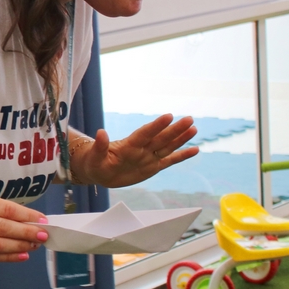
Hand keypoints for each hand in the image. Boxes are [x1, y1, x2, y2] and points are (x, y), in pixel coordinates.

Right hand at [0, 195, 48, 263]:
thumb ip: (1, 209)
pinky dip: (9, 257)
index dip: (26, 216)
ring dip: (20, 246)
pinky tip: (22, 255)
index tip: (42, 220)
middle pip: (2, 228)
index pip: (4, 210)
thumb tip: (30, 220)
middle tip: (43, 234)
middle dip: (26, 232)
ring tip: (35, 244)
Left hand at [77, 114, 197, 187]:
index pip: (144, 134)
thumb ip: (99, 146)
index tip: (168, 116)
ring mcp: (148, 158)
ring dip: (180, 139)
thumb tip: (101, 132)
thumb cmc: (94, 162)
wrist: (98, 172)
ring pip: (167, 147)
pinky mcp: (152, 168)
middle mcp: (141, 150)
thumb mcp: (94, 157)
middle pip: (160, 138)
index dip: (156, 126)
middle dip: (174, 130)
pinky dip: (182, 156)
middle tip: (189, 119)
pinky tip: (195, 149)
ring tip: (193, 128)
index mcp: (128, 146)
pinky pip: (169, 161)